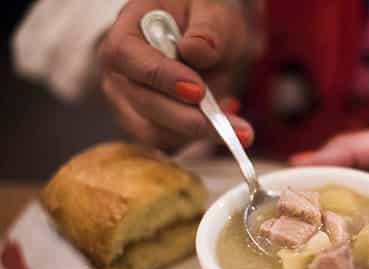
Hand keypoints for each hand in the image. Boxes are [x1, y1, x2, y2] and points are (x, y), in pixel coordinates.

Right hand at [99, 0, 253, 150]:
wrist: (202, 37)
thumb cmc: (200, 18)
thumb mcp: (210, 9)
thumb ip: (207, 27)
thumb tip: (195, 51)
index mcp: (126, 33)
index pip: (128, 57)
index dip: (162, 78)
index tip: (198, 91)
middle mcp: (119, 73)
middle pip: (145, 104)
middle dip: (191, 119)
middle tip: (235, 129)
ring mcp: (128, 103)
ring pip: (156, 132)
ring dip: (199, 134)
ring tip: (238, 125)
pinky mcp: (146, 125)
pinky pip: (169, 143)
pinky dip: (199, 140)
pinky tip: (225, 123)